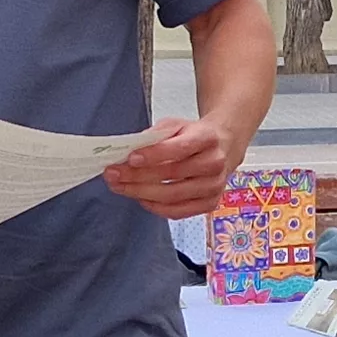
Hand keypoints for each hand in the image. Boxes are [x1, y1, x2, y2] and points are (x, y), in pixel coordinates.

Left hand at [103, 115, 243, 217]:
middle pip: (173, 174)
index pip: (179, 148)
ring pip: (172, 195)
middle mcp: (215, 163)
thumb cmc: (194, 136)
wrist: (222, 148)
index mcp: (207, 137)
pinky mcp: (209, 203)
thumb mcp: (176, 125)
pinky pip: (178, 211)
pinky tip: (140, 198)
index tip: (130, 158)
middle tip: (114, 174)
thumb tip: (128, 151)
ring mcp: (214, 186)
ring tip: (120, 186)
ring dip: (141, 193)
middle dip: (138, 176)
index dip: (153, 155)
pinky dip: (155, 207)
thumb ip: (154, 136)